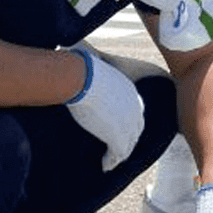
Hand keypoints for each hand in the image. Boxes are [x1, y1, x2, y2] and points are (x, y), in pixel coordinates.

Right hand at [65, 47, 144, 170]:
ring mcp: (129, 124)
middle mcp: (135, 109)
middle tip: (117, 150)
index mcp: (132, 93)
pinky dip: (111, 161)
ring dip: (118, 154)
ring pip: (127, 145)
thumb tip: (77, 47)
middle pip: (135, 130)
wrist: (84, 79)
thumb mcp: (93, 64)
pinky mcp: (118, 137)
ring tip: (110, 161)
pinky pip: (117, 155)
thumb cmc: (84, 67)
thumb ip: (91, 60)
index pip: (135, 112)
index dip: (128, 123)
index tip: (118, 130)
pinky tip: (105, 166)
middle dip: (127, 140)